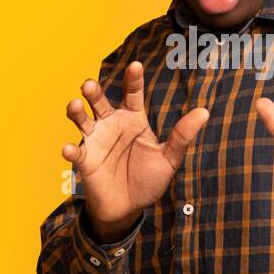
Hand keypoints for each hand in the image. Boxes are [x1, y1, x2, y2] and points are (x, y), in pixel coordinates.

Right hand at [61, 61, 209, 238]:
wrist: (129, 208)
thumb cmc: (149, 179)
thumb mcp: (169, 158)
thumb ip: (182, 135)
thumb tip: (204, 112)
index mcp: (133, 119)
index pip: (132, 94)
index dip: (133, 79)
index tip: (135, 65)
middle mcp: (111, 124)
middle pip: (100, 101)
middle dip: (93, 91)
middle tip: (90, 85)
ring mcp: (96, 140)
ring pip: (82, 119)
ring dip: (76, 111)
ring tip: (74, 105)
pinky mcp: (85, 160)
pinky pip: (76, 152)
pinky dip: (70, 149)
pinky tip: (69, 149)